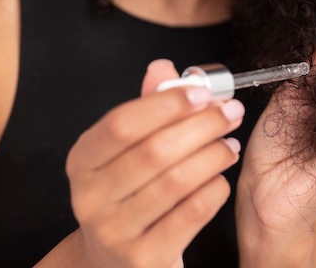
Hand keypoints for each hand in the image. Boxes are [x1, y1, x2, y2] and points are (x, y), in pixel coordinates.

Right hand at [64, 60, 244, 267]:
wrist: (114, 261)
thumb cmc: (127, 195)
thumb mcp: (125, 153)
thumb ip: (145, 110)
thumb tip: (163, 67)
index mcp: (83, 160)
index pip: (122, 124)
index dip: (166, 104)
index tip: (203, 92)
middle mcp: (91, 197)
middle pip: (154, 151)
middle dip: (202, 126)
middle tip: (231, 113)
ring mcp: (115, 231)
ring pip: (176, 182)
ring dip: (213, 156)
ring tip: (231, 145)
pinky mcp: (144, 257)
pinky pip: (191, 214)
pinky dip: (214, 190)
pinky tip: (221, 179)